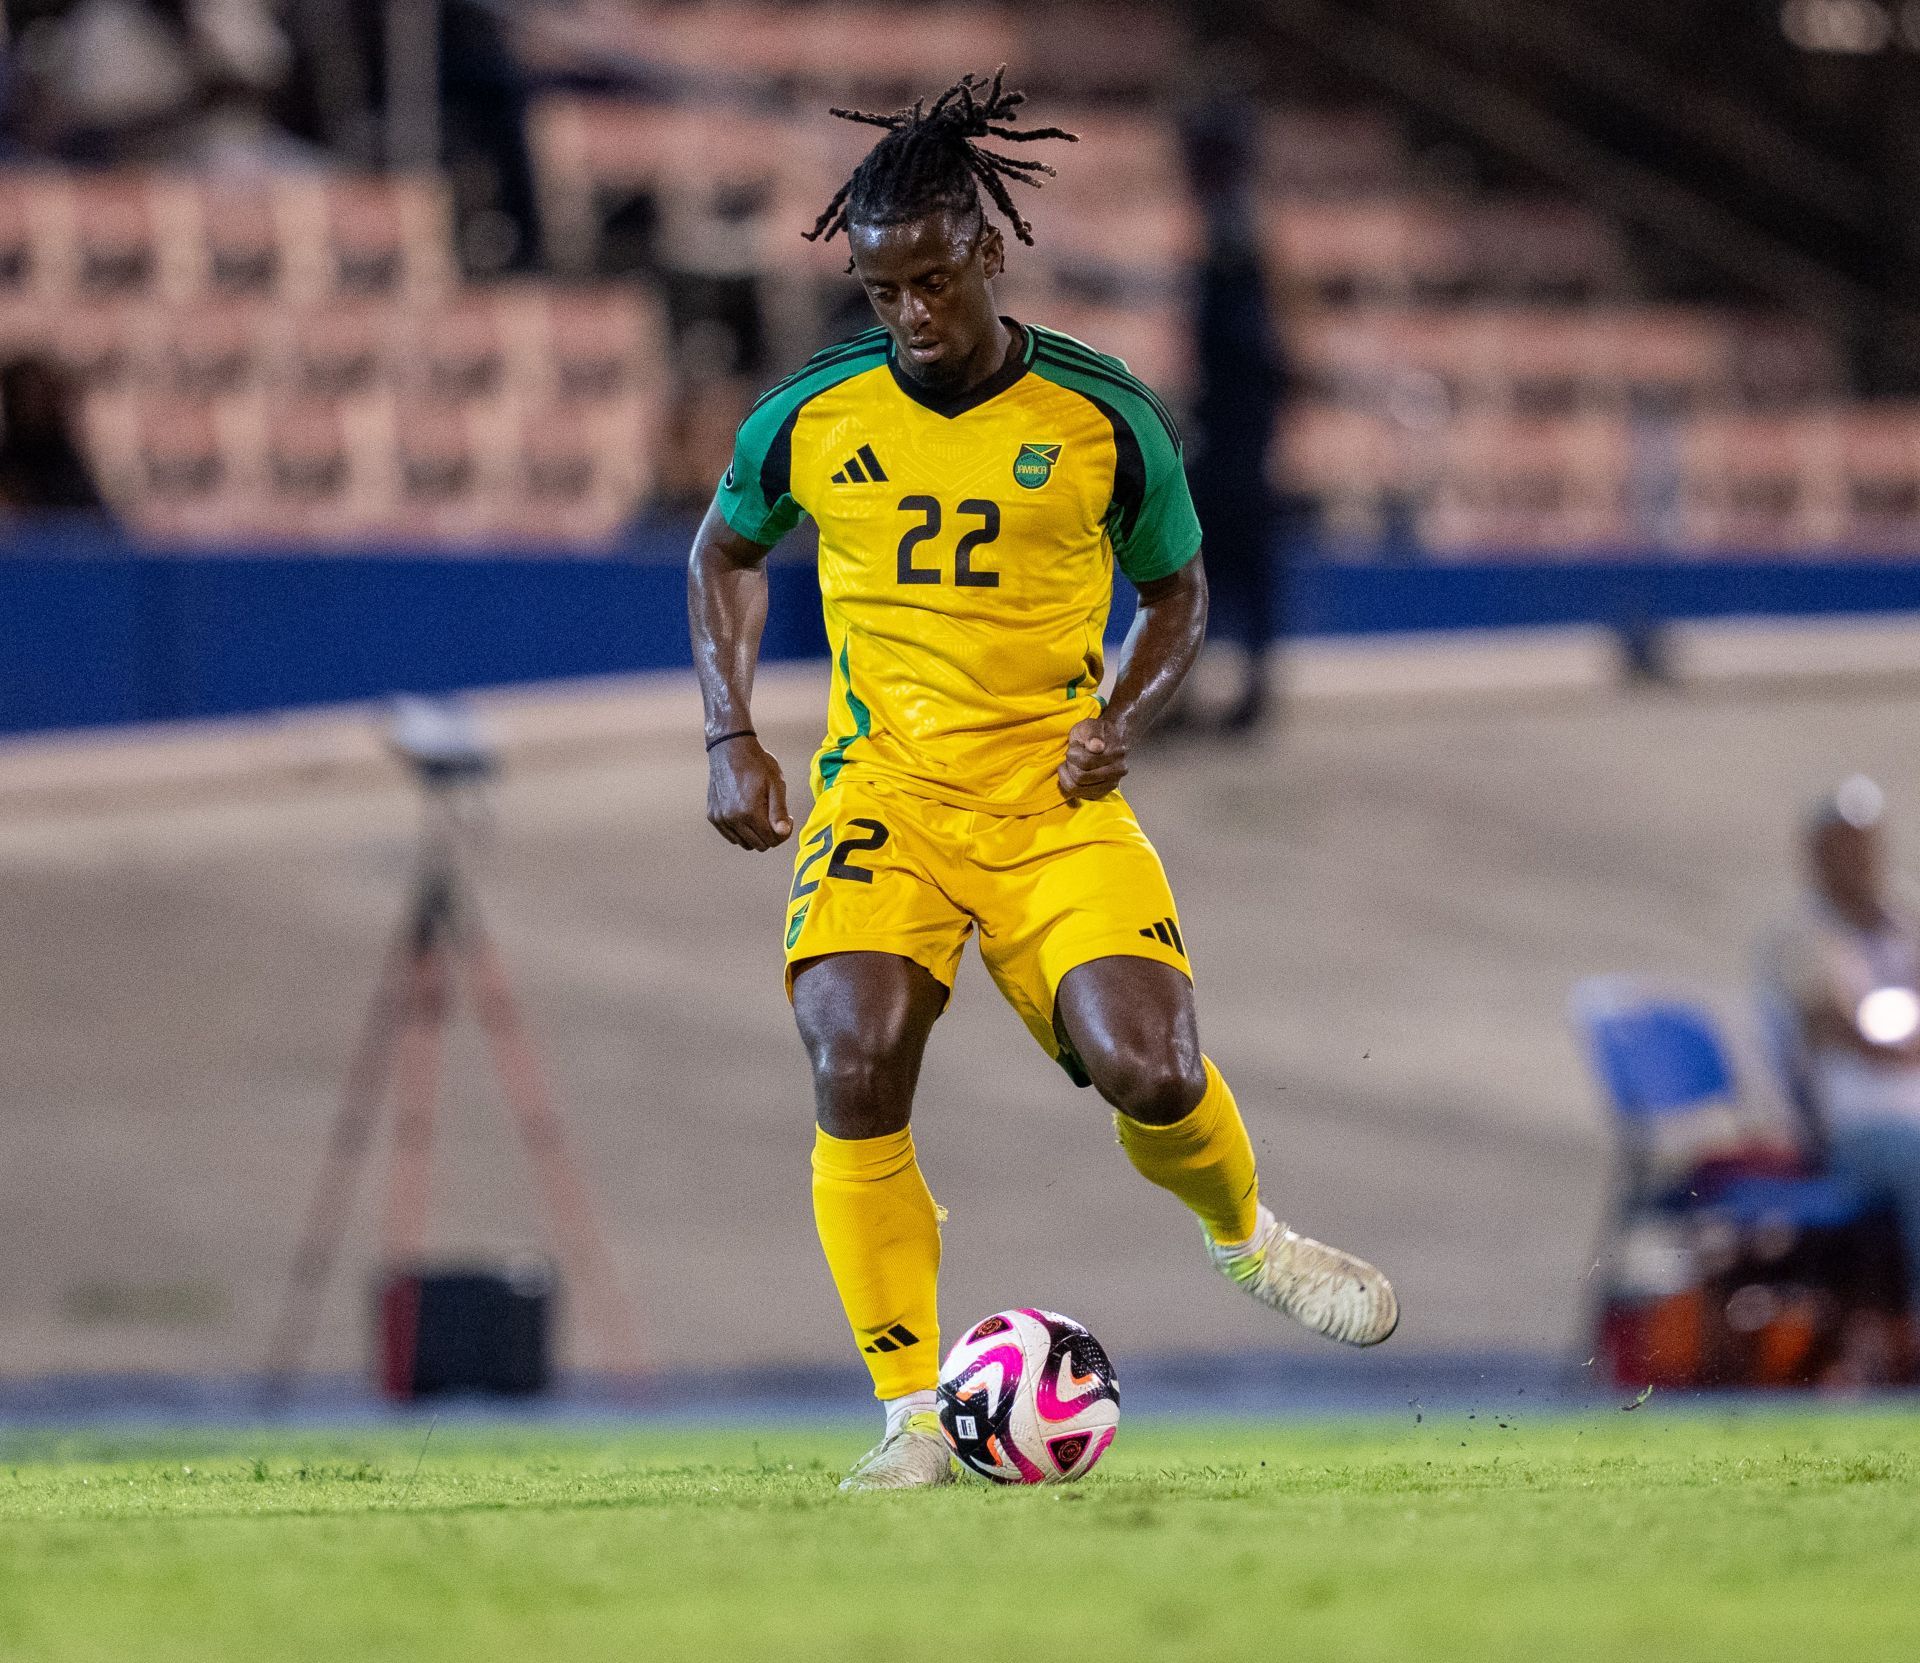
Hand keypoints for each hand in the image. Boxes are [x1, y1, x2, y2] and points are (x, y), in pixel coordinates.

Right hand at [707, 735, 791, 849]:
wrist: (730, 749)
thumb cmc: (756, 764)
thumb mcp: (776, 784)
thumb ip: (779, 812)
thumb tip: (783, 833)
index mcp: (749, 812)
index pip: (771, 840)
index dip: (783, 833)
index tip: (787, 818)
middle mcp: (732, 818)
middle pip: (759, 845)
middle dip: (771, 835)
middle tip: (775, 817)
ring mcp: (720, 818)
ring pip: (744, 843)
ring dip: (756, 835)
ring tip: (761, 815)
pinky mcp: (713, 816)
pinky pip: (731, 836)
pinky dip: (741, 832)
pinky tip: (747, 815)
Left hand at [1058, 714, 1128, 801]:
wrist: (1106, 739)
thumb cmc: (1095, 732)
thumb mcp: (1092, 725)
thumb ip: (1093, 733)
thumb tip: (1097, 746)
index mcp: (1117, 753)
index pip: (1086, 761)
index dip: (1073, 753)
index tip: (1074, 746)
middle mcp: (1118, 771)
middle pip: (1081, 777)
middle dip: (1070, 764)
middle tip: (1071, 755)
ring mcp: (1111, 784)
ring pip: (1078, 788)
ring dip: (1068, 775)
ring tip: (1071, 764)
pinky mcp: (1102, 792)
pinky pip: (1079, 795)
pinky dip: (1069, 783)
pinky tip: (1071, 772)